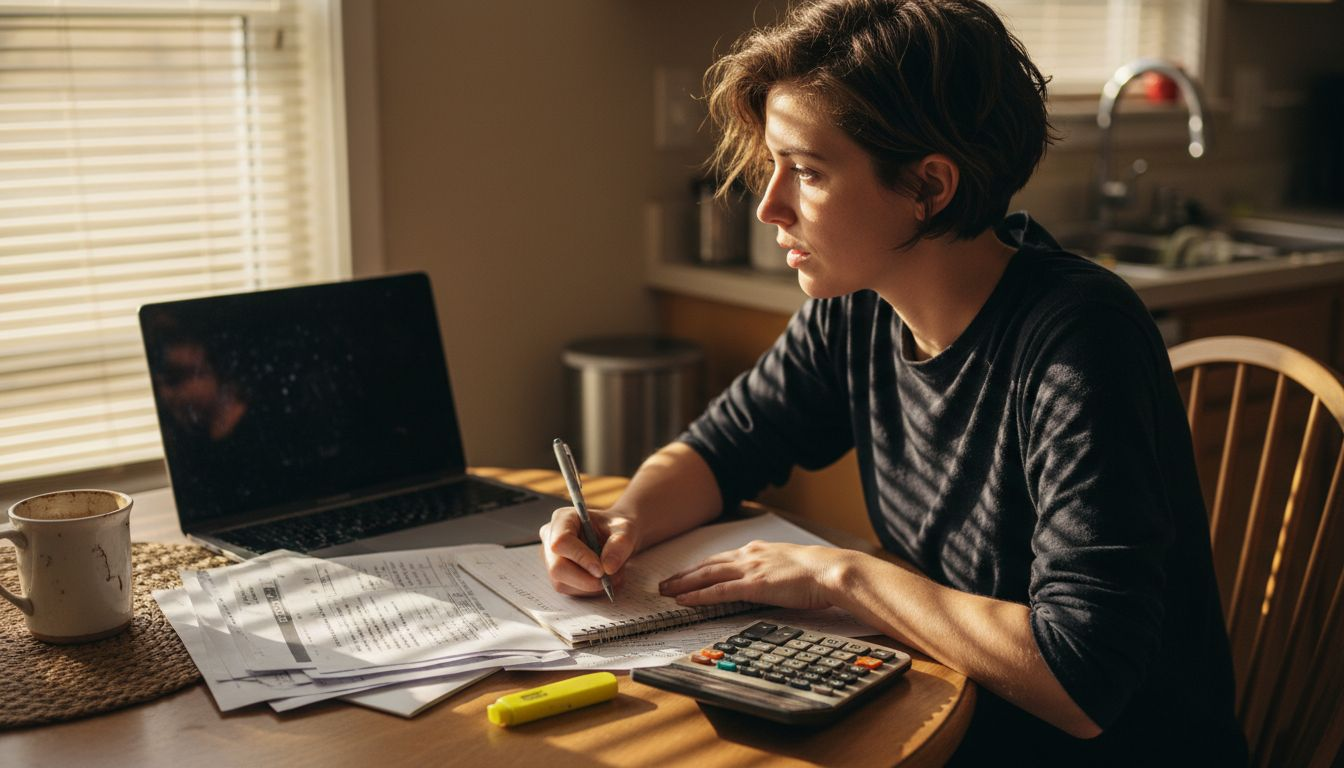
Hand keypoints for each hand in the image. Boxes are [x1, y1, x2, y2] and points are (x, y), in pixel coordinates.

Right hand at [539, 507, 638, 596]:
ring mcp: (551, 559)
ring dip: (590, 586)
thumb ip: (620, 544)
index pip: (561, 542)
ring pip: (562, 583)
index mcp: (563, 518)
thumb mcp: (625, 529)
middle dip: (585, 580)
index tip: (601, 569)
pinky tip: (603, 579)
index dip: (580, 558)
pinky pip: (569, 590)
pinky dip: (590, 590)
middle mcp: (551, 538)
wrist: (616, 537)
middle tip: (609, 579)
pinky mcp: (557, 575)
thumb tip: (607, 568)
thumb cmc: (616, 528)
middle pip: (557, 568)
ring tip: (612, 575)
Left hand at [658, 540, 846, 610]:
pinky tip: (684, 600)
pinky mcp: (754, 585)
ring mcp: (750, 569)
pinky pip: (719, 591)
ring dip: (684, 584)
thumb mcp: (791, 566)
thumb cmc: (818, 572)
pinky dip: (699, 595)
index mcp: (759, 550)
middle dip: (685, 574)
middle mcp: (750, 555)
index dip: (701, 567)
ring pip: (707, 575)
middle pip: (708, 565)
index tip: (686, 573)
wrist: (831, 570)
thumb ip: (774, 570)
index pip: (722, 559)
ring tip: (667, 591)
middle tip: (665, 583)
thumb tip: (770, 580)